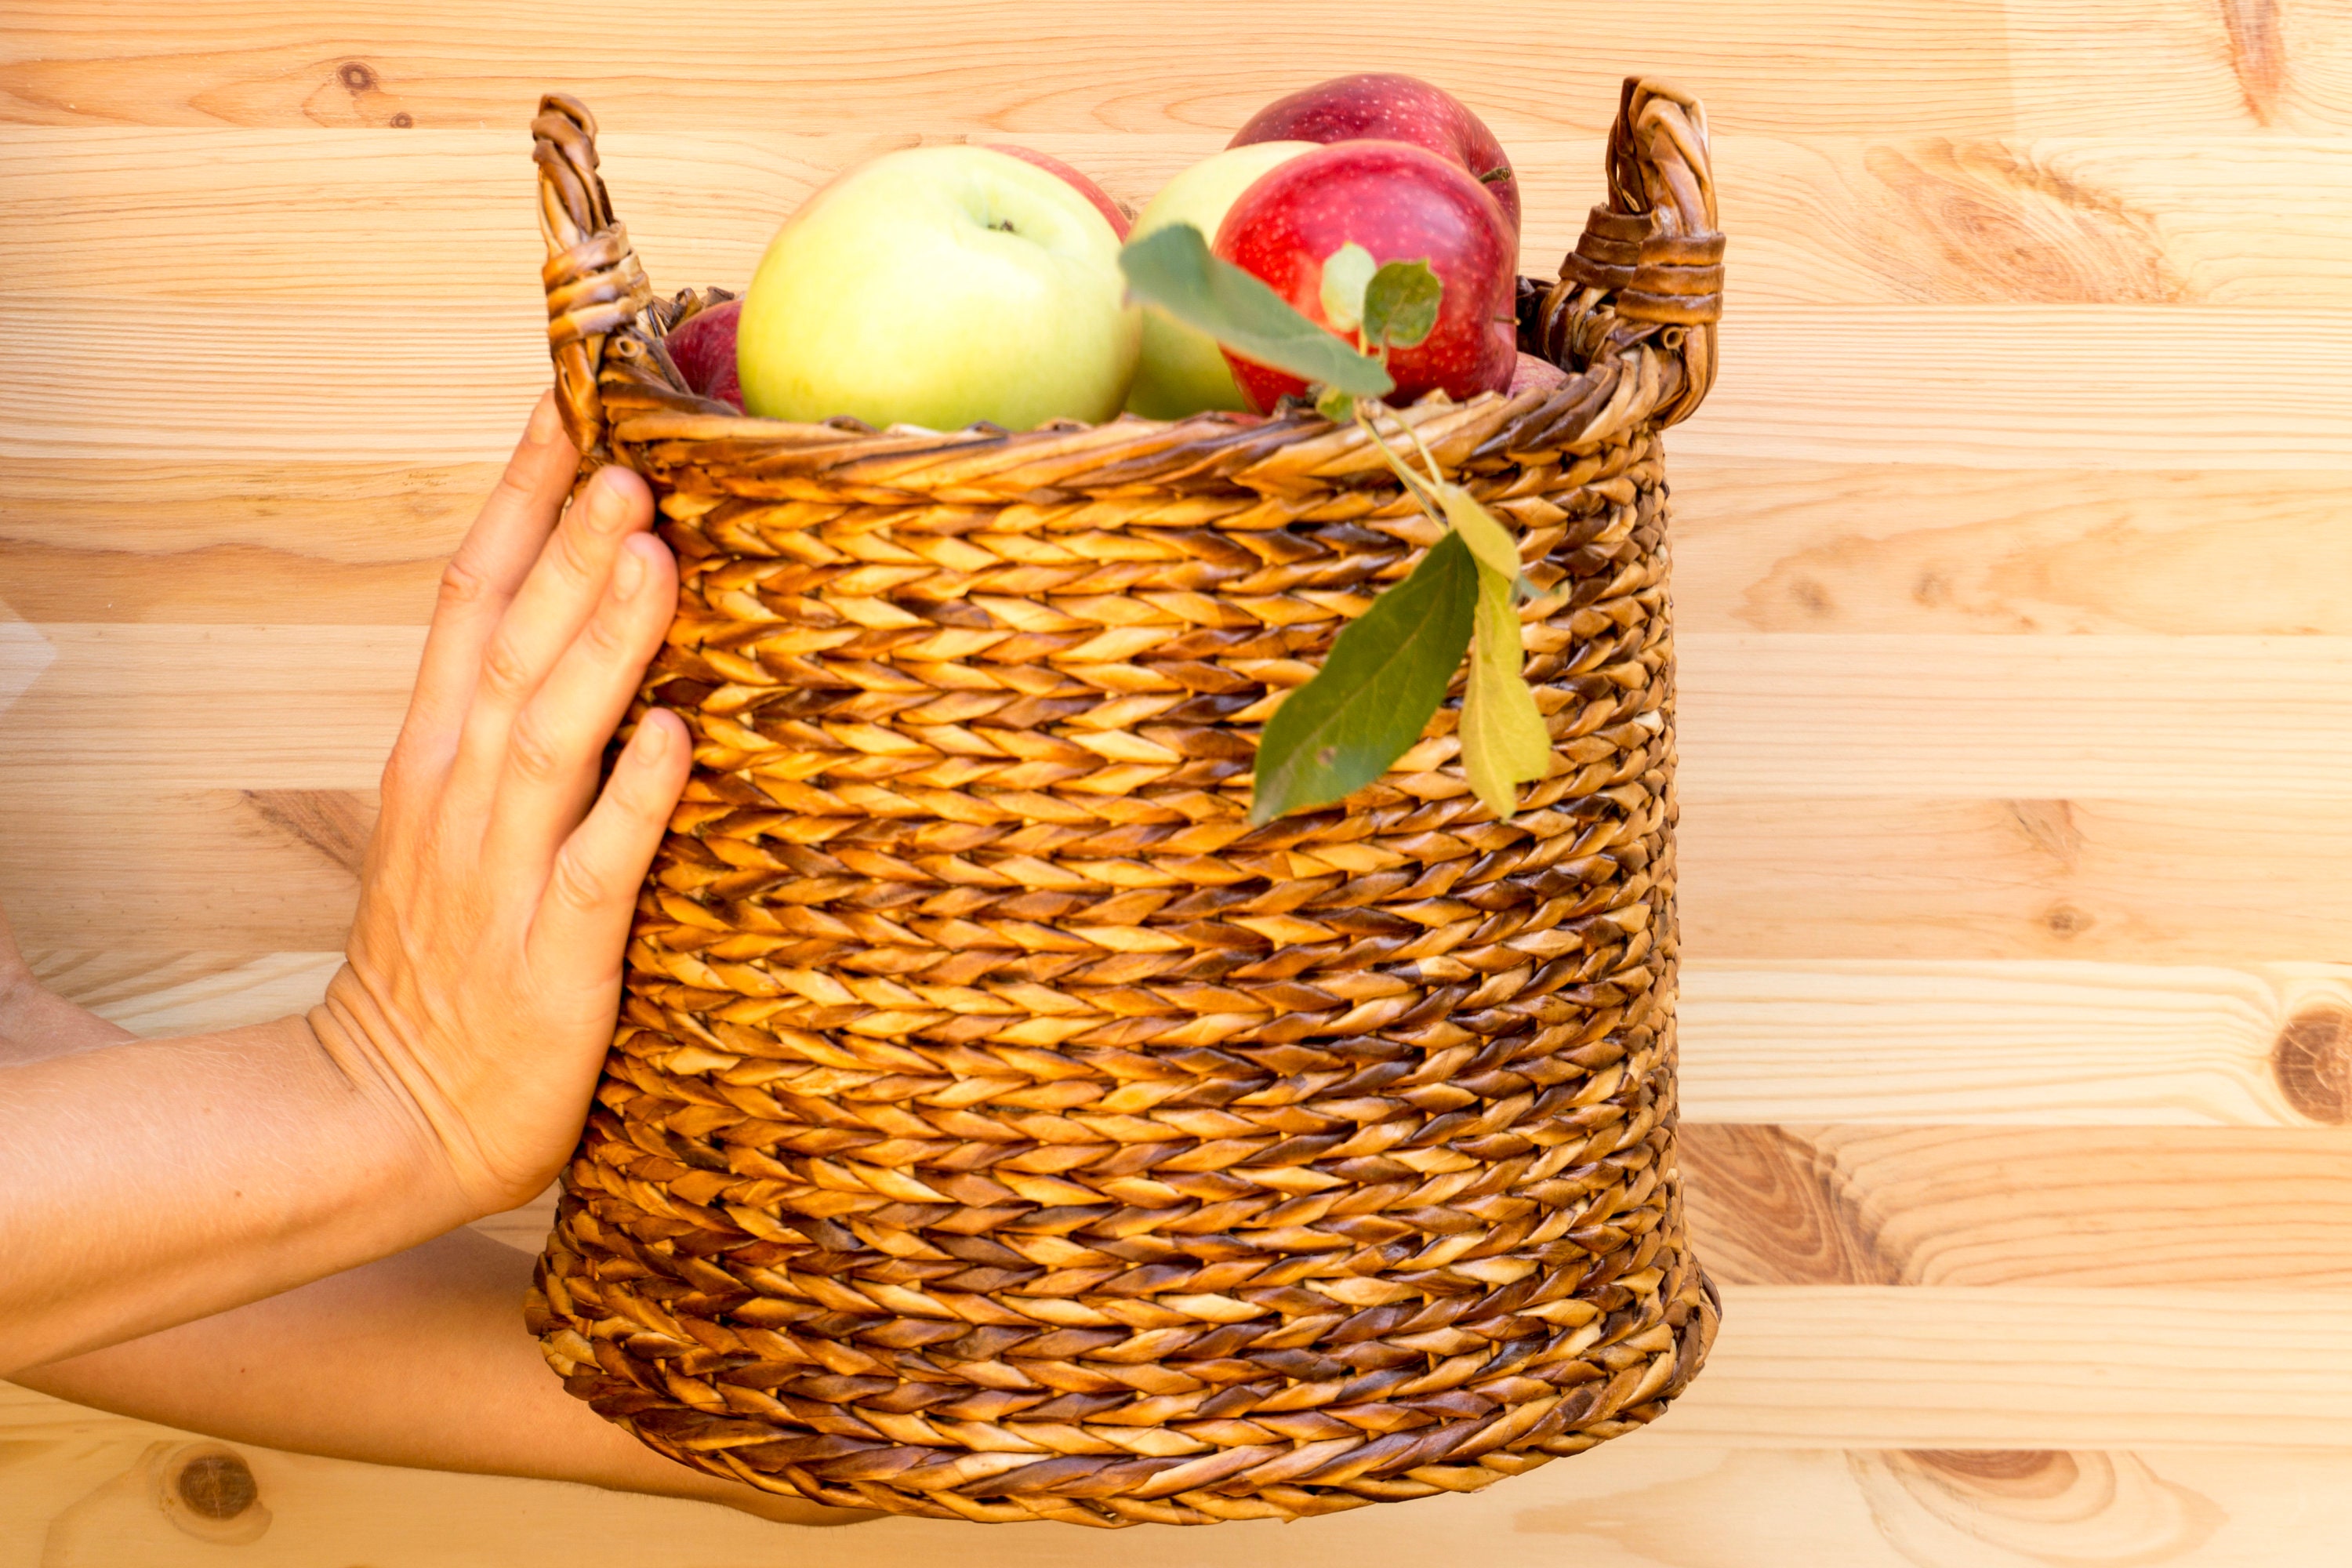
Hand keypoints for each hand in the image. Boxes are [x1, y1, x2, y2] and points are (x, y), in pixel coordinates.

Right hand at [313, 392, 689, 1219]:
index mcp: (435, 751)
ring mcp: (500, 872)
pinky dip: (635, 798)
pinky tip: (678, 738)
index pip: (470, 597)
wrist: (391, 1111)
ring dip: (604, 643)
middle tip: (630, 458)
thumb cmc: (449, 955)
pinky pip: (598, 863)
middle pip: (510, 645)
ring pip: (550, 734)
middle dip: (568, 549)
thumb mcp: (453, 816)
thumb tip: (586, 616)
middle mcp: (459, 793)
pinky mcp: (554, 952)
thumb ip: (509, 719)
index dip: (517, 501)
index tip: (566, 408)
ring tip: (655, 555)